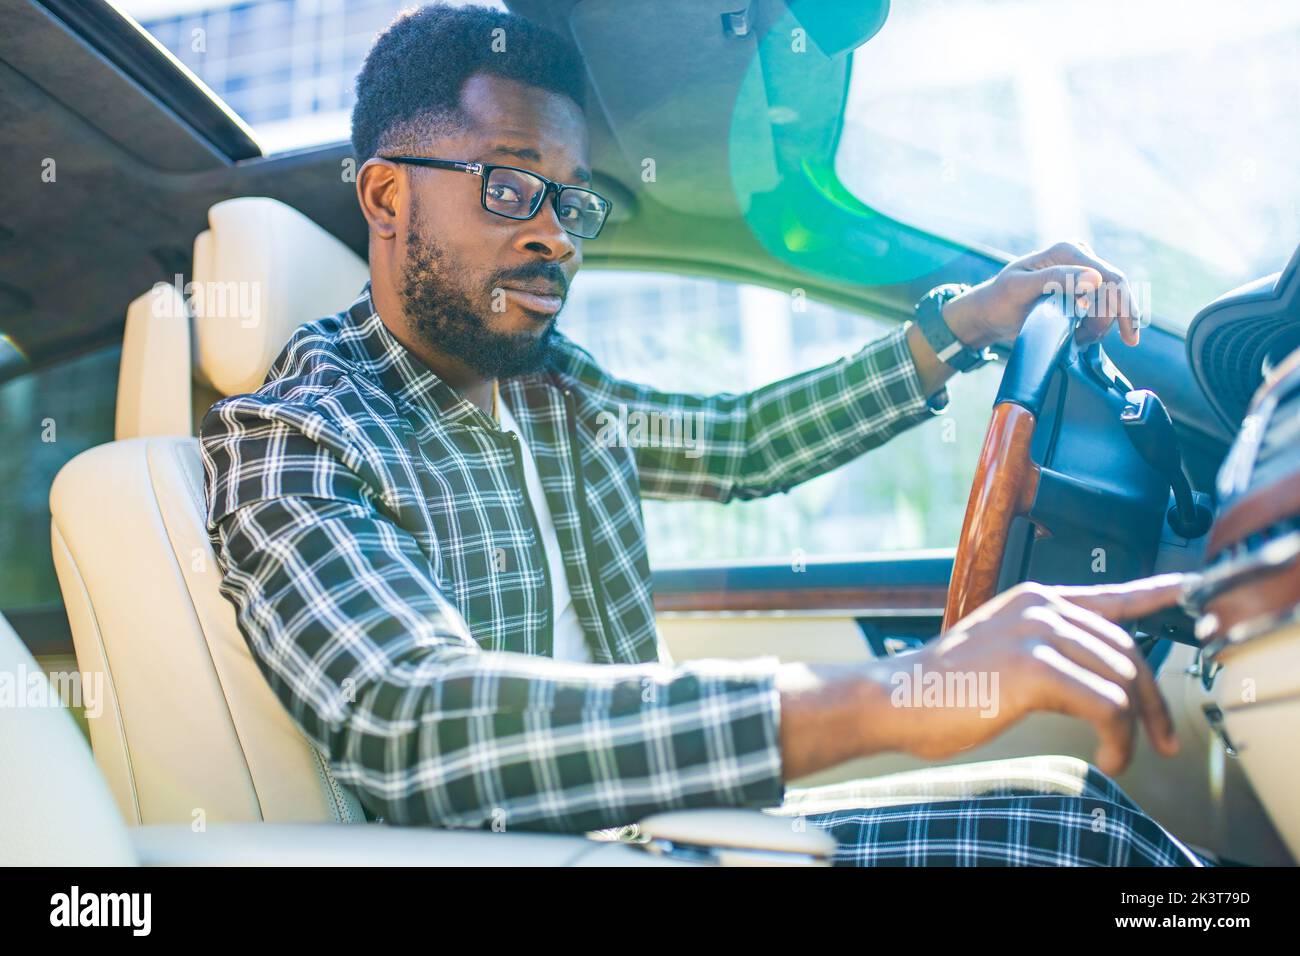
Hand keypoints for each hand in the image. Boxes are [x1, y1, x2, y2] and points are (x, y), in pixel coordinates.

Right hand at [885, 575, 1182, 775]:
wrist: (897, 698)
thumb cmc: (942, 687)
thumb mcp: (1000, 652)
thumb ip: (1047, 648)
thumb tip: (1095, 675)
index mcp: (1034, 600)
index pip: (1110, 595)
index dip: (1155, 593)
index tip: (1186, 588)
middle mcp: (1042, 607)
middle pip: (1127, 650)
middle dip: (1152, 701)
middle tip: (1160, 740)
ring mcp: (1038, 634)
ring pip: (1122, 679)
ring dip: (1133, 728)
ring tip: (1119, 755)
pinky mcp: (1036, 668)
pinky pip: (1107, 705)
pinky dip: (1118, 739)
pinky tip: (1108, 757)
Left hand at [941, 240, 1142, 349]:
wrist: (989, 311)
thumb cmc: (999, 299)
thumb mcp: (1020, 288)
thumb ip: (1055, 279)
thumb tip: (1095, 278)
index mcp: (1067, 251)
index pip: (1110, 277)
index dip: (1125, 307)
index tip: (1130, 337)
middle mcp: (1079, 256)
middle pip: (1115, 291)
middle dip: (1107, 322)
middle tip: (1085, 341)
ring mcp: (1081, 272)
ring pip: (1110, 303)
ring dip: (1097, 327)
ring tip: (1074, 338)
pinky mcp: (1081, 288)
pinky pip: (1101, 308)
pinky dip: (1093, 326)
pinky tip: (1078, 335)